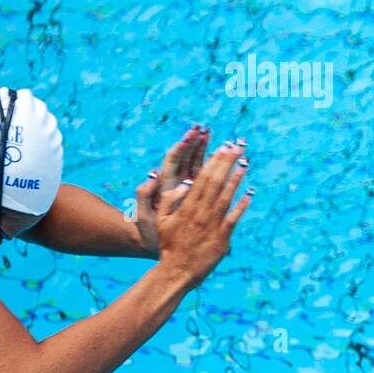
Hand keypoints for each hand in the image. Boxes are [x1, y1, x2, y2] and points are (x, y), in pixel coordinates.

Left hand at [133, 125, 209, 255]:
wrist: (151, 243)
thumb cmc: (146, 230)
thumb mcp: (142, 214)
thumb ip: (144, 194)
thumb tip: (153, 173)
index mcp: (164, 185)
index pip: (173, 160)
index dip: (181, 148)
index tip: (190, 136)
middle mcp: (176, 183)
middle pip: (187, 158)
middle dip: (196, 143)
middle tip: (206, 129)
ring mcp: (187, 189)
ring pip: (199, 166)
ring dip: (208, 152)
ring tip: (220, 140)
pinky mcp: (196, 197)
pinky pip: (208, 180)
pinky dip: (217, 171)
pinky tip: (231, 163)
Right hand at [154, 139, 251, 287]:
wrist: (176, 271)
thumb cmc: (168, 245)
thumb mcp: (161, 220)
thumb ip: (170, 200)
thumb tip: (186, 183)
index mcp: (186, 207)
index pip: (202, 178)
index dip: (214, 161)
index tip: (222, 148)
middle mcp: (200, 212)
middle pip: (216, 182)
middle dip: (228, 162)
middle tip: (238, 147)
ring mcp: (212, 225)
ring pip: (227, 196)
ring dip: (237, 178)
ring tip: (246, 162)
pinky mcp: (222, 237)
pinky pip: (234, 218)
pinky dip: (242, 204)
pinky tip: (250, 192)